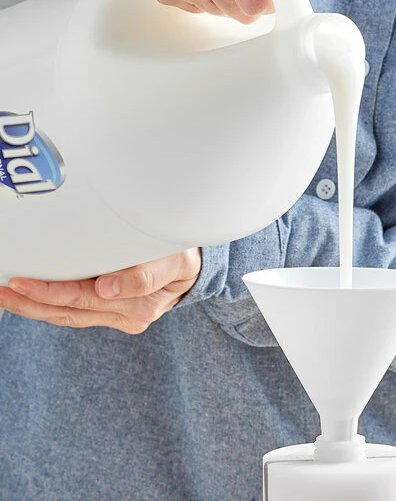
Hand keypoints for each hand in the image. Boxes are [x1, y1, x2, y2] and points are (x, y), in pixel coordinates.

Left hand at [0, 249, 200, 333]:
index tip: (23, 281)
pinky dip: (53, 307)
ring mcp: (121, 318)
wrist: (196, 270)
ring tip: (8, 295)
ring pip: (71, 317)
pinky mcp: (115, 315)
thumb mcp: (176, 260)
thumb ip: (146, 274)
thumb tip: (106, 288)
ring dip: (36, 307)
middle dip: (34, 302)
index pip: (86, 299)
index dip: (51, 292)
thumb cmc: (183, 257)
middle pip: (72, 312)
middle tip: (4, 288)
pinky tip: (34, 298)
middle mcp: (129, 317)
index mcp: (142, 304)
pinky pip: (79, 314)